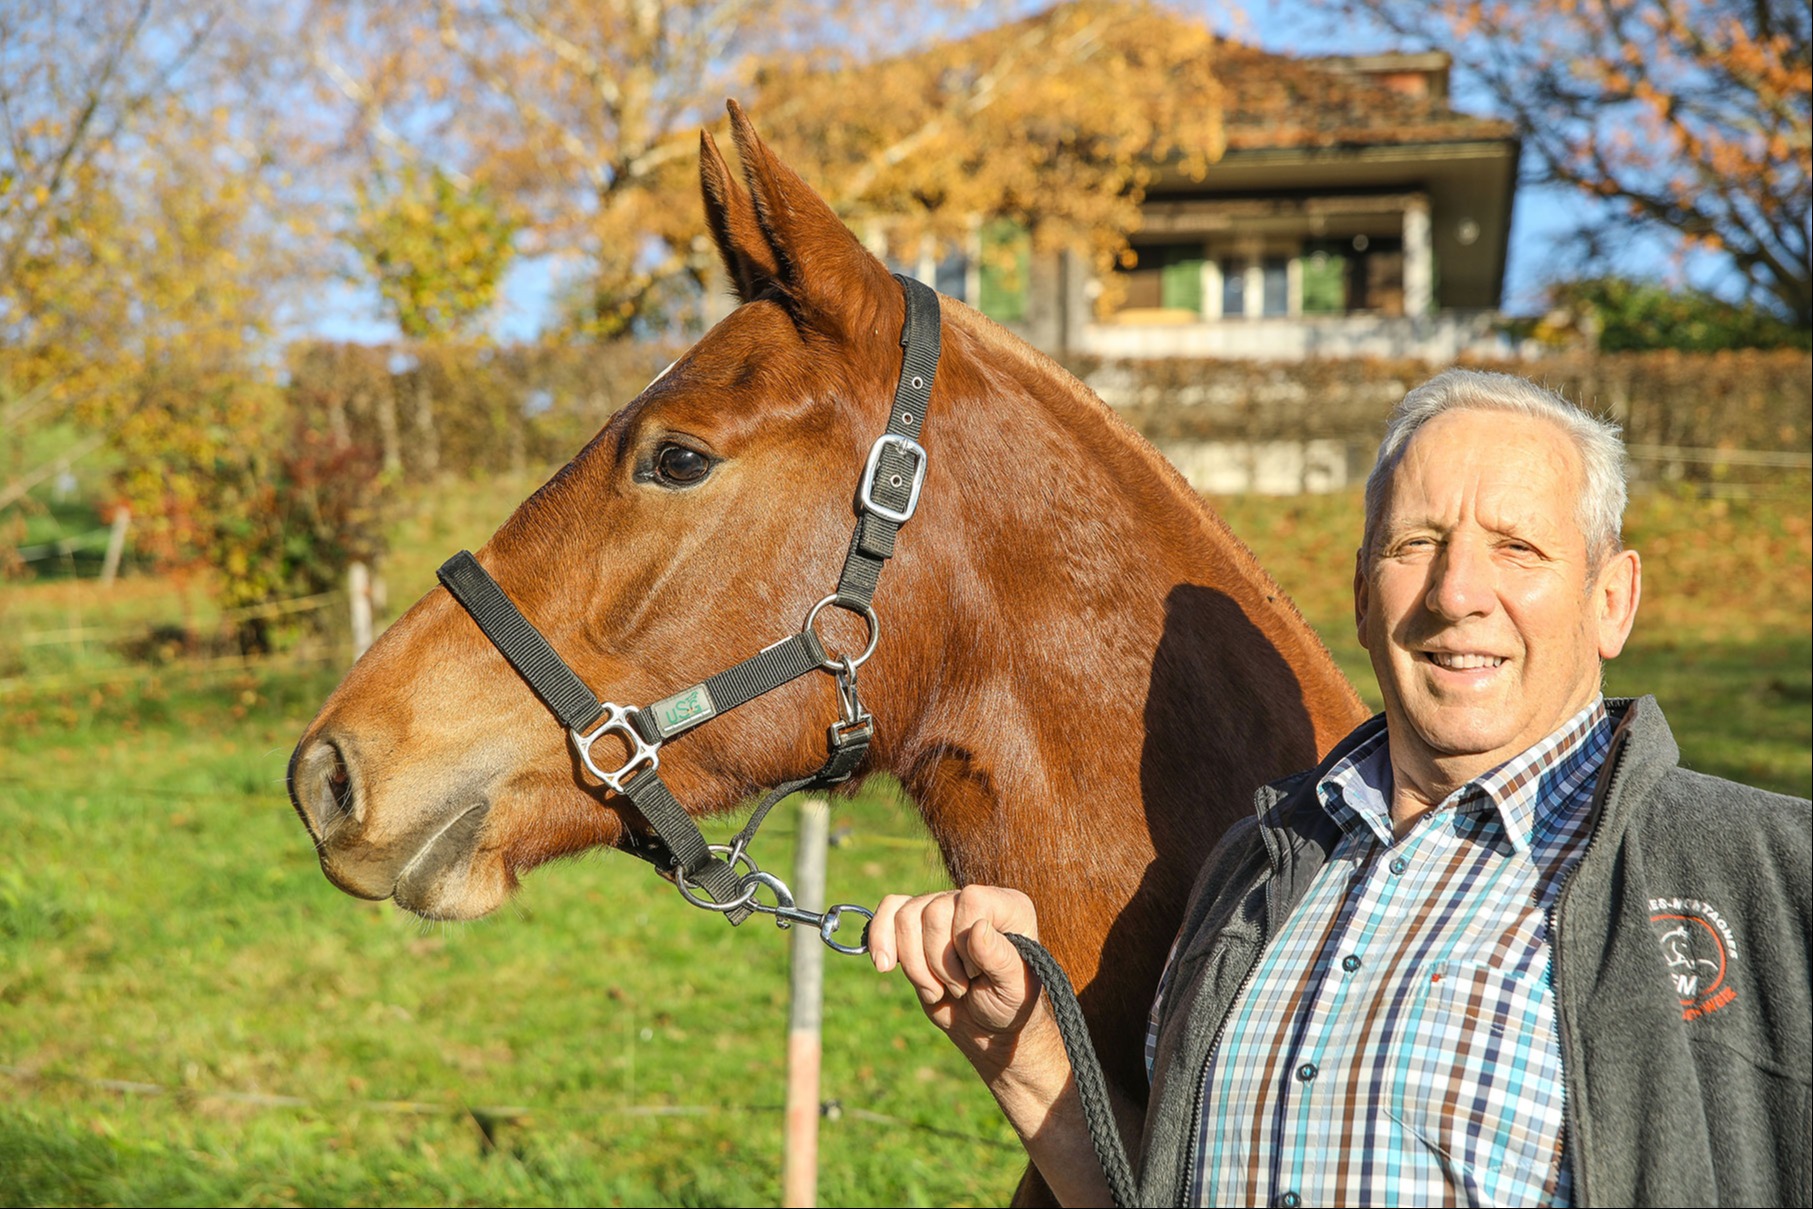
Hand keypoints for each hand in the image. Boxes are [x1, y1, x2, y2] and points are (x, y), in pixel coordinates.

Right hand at [869, 886, 1045, 1077]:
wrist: (986, 1026)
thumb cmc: (1008, 1004)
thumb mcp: (1014, 988)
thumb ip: (999, 958)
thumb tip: (977, 928)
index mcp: (1008, 907)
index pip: (971, 900)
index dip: (964, 940)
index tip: (977, 972)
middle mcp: (973, 901)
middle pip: (933, 911)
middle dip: (939, 962)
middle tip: (960, 987)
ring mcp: (942, 909)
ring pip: (905, 916)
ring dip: (915, 965)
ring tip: (936, 989)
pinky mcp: (916, 925)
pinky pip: (889, 910)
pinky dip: (880, 938)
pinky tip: (885, 965)